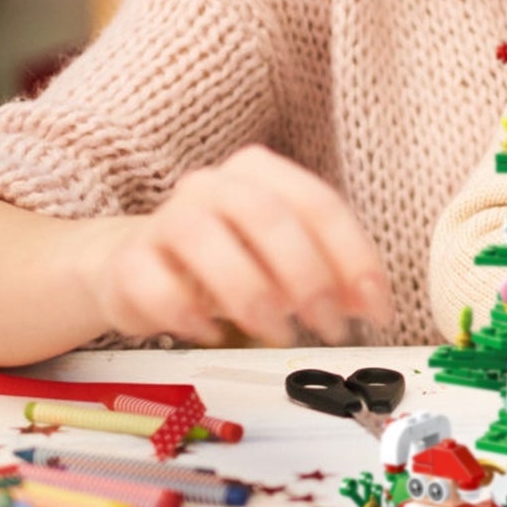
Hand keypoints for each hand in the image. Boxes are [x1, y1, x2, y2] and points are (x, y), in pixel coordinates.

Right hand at [75, 145, 391, 346]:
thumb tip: (373, 304)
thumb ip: (333, 275)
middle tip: (332, 326)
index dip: (355, 258)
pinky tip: (212, 332)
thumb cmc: (230, 260)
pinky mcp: (129, 262)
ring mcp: (167, 218)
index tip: (378, 310)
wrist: (137, 266)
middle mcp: (215, 184)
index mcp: (262, 172)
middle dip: (309, 277)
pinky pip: (158, 286)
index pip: (321, 204)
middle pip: (269, 217)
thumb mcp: (288, 262)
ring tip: (280, 333)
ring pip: (209, 243)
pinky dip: (190, 314)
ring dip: (254, 296)